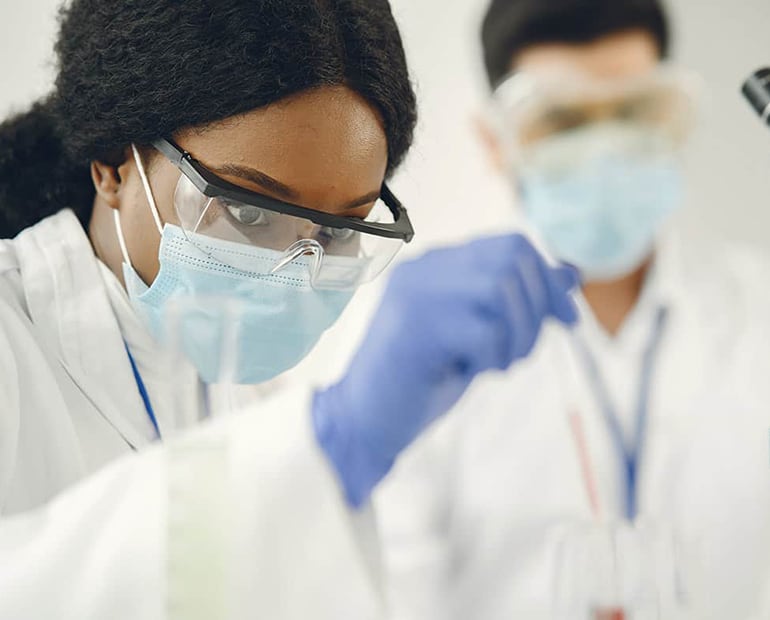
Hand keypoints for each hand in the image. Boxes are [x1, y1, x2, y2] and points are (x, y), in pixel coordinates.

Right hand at [313, 234, 578, 506]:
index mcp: (437, 265)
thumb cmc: (422, 378)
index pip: (510, 244)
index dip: (548, 279)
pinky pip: (482, 329)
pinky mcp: (415, 327)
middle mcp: (424, 268)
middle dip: (537, 308)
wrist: (365, 420)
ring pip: (499, 288)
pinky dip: (493, 355)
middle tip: (522, 352)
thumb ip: (514, 303)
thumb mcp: (478, 335)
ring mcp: (416, 294)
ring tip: (497, 364)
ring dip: (517, 334)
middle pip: (510, 257)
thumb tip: (568, 275)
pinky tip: (473, 371)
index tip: (566, 321)